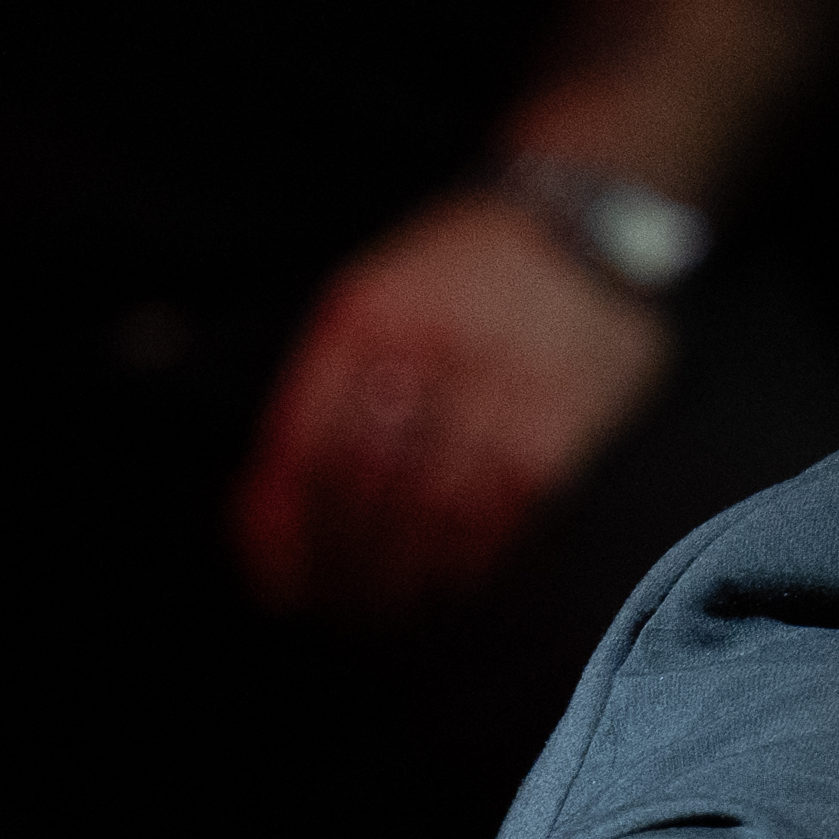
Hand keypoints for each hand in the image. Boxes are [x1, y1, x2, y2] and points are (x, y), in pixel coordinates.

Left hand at [230, 187, 671, 614]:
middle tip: (342, 615)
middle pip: (366, 487)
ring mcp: (500, 382)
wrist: (577, 224)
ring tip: (397, 609)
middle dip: (346, 568)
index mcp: (363, 317)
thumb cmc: (453, 284)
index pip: (306, 447)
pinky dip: (477, 562)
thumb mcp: (370, 306)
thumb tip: (261, 527)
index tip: (284, 589)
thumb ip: (318, 402)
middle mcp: (429, 344)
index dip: (287, 533)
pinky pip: (508, 515)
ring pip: (436, 512)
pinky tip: (460, 580)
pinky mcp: (563, 420)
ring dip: (410, 579)